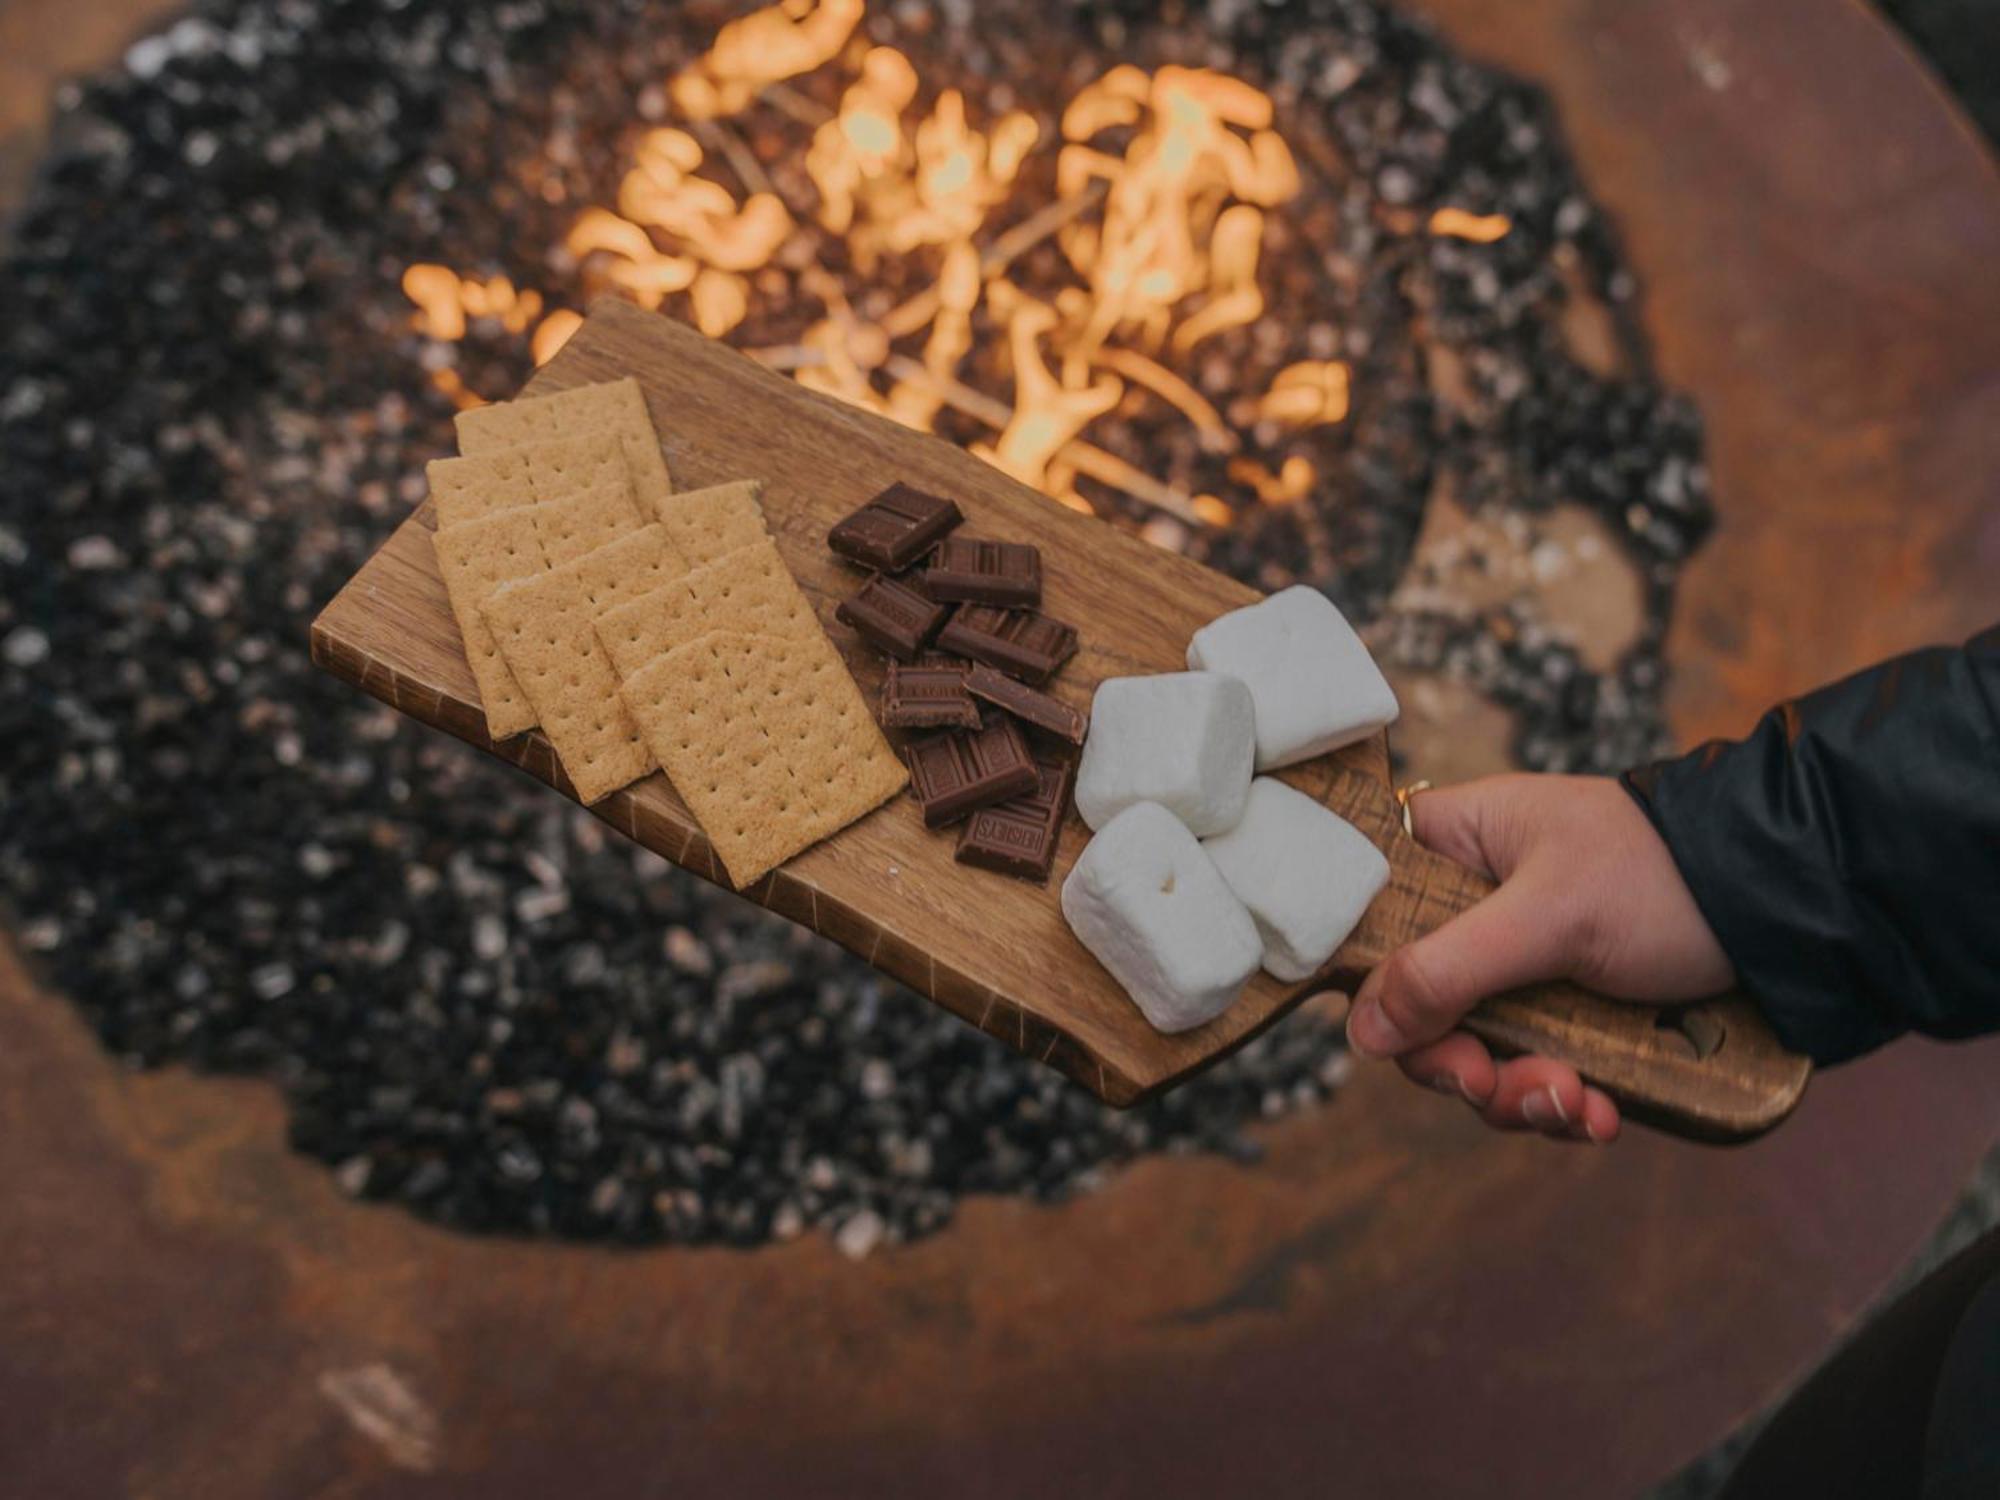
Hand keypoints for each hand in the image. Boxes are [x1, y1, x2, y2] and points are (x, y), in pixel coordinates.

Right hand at [1342, 773, 1734, 1143]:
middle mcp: (1476, 903)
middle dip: (1459, 1062)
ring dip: (1517, 1095)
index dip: (1370, 980)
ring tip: (1573, 1105)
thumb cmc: (1666, 875)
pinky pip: (1534, 1072)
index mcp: (1454, 844)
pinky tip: (1599, 1116)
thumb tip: (1362, 1031)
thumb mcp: (1550, 917)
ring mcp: (1523, 964)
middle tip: (1491, 1084)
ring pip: (1476, 1050)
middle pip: (1416, 1001)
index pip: (1365, 908)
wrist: (1795, 910)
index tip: (1403, 1031)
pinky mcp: (1571, 1015)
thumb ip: (1447, 971)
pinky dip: (1561, 1104)